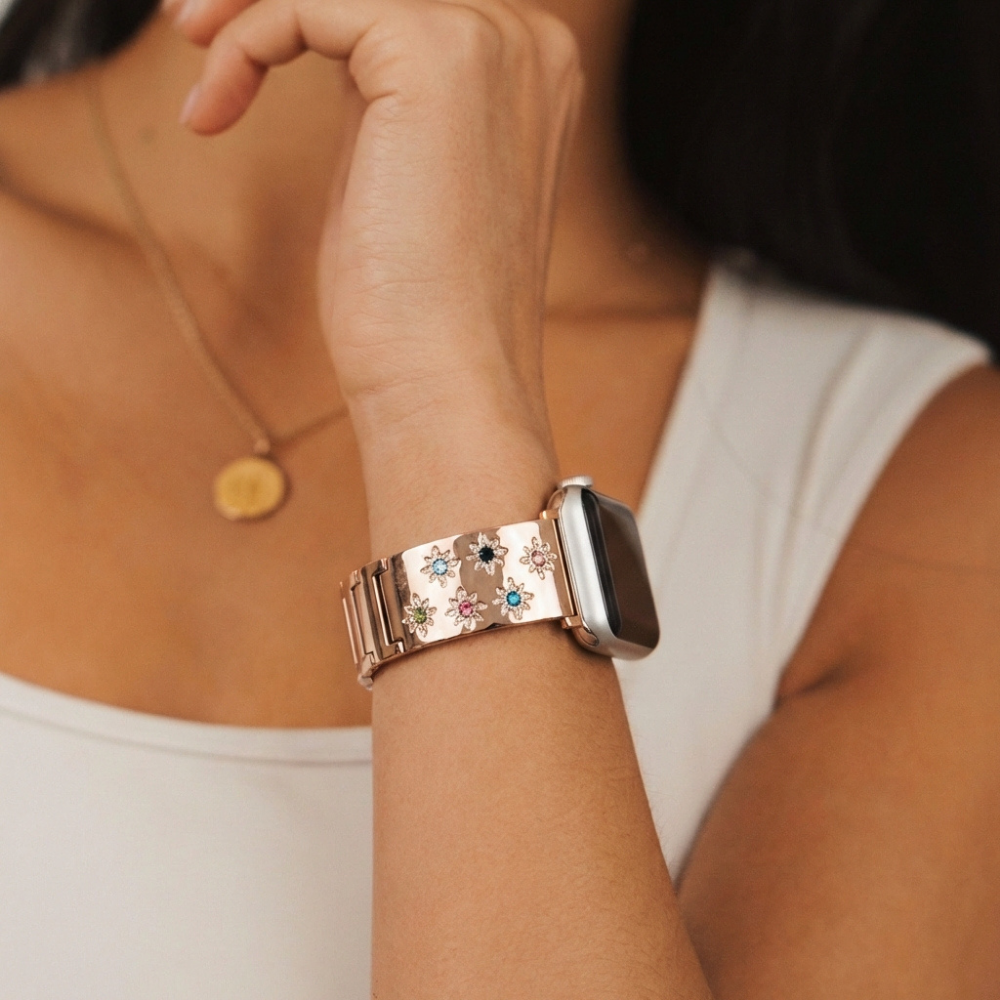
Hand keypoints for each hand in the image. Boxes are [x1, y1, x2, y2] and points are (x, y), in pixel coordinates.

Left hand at [169, 0, 582, 470]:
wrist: (445, 381)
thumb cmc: (419, 312)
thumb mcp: (404, 175)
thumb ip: (383, 99)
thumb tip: (323, 41)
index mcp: (534, 73)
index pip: (406, 1)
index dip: (314, 13)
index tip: (242, 49)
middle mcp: (529, 43)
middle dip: (276, 2)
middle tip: (198, 35)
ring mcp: (490, 43)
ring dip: (250, 8)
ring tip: (195, 53)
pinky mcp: (433, 55)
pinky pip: (308, 5)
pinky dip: (246, 42)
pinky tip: (213, 109)